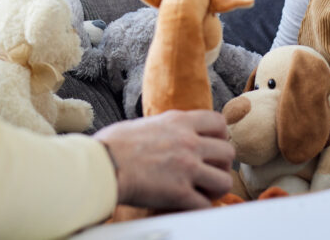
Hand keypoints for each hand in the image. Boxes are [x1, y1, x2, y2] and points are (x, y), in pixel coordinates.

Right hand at [93, 110, 234, 209]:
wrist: (100, 165)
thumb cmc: (111, 145)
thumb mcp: (143, 124)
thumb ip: (163, 127)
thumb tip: (164, 133)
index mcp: (178, 121)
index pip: (219, 122)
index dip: (220, 136)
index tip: (211, 145)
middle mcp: (188, 142)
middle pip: (228, 152)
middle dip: (220, 164)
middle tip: (207, 172)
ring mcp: (187, 167)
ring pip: (225, 180)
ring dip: (215, 188)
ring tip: (201, 191)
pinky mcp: (180, 192)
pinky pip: (206, 205)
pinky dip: (199, 208)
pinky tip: (187, 205)